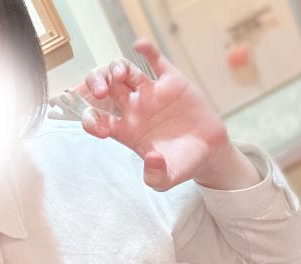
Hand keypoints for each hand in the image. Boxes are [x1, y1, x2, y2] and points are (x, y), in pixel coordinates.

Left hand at [80, 40, 258, 191]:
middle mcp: (134, 109)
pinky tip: (139, 46)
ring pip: (124, 72)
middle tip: (101, 92)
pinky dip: (146, 50)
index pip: (99, 120)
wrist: (209, 151)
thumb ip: (155, 176)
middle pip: (104, 89)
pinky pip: (155, 60)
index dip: (92, 120)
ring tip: (120, 74)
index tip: (100, 126)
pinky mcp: (171, 82)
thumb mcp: (167, 179)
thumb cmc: (182, 164)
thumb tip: (151, 159)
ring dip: (116, 68)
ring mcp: (151, 93)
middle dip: (96, 85)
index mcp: (125, 131)